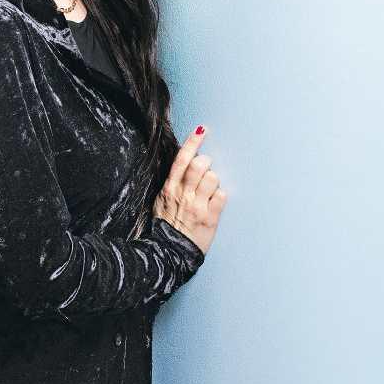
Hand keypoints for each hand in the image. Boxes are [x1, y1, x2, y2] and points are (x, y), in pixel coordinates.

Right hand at [152, 126, 225, 255]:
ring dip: (214, 181)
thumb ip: (173, 183)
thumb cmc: (166, 226)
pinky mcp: (209, 218)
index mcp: (169, 188)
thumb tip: (185, 163)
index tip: (202, 129)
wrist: (167, 254)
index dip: (193, 141)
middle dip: (207, 163)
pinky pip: (221, 196)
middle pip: (200, 164)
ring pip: (213, 177)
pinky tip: (214, 204)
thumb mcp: (162, 201)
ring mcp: (196, 206)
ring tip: (209, 192)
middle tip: (206, 171)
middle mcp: (183, 194)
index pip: (182, 159)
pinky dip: (220, 197)